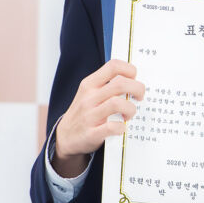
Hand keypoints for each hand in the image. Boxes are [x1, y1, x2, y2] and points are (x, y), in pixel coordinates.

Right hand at [53, 59, 144, 177]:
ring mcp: (89, 115)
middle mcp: (89, 98)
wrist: (64, 137)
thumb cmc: (82, 113)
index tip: (135, 79)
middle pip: (120, 84)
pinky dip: (122, 127)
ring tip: (129, 114)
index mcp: (89, 84)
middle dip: (137, 89)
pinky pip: (112, 127)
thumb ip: (106, 85)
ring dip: (130, 109)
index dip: (130, 70)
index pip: (113, 66)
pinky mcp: (92, 133)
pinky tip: (121, 128)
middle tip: (139, 97)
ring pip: (117, 103)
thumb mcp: (88, 93)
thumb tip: (133, 81)